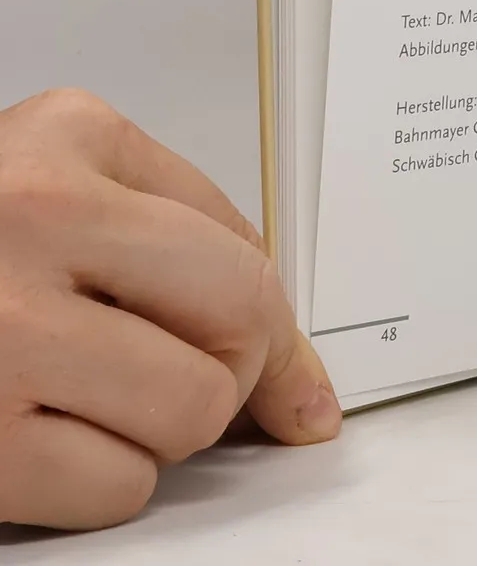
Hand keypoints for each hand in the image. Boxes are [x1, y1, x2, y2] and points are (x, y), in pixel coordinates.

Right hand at [0, 89, 339, 530]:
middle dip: (232, 367)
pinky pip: (118, 486)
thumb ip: (171, 240)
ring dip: (156, 430)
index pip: (242, 236)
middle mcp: (34, 217)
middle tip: (181, 378)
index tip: (295, 376)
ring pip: (192, 407)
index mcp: (66, 137)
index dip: (278, 321)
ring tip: (85, 399)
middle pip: (239, 315)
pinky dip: (98, 485)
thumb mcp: (48, 190)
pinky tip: (39, 441)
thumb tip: (296, 376)